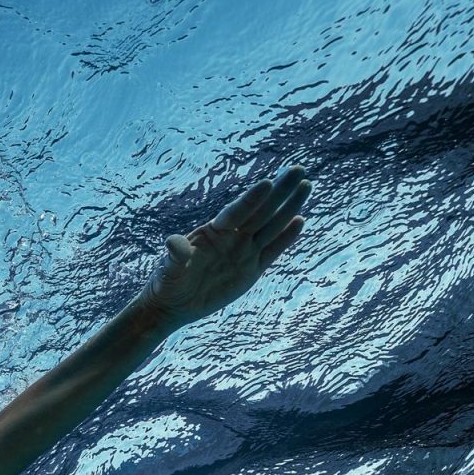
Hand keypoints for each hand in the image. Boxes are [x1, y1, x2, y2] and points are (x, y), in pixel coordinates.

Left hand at [137, 166, 311, 331]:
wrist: (174, 304)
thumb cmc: (167, 282)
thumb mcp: (168, 270)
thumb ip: (175, 256)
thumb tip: (174, 244)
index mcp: (213, 232)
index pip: (236, 212)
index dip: (251, 199)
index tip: (267, 182)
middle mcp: (232, 237)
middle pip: (260, 212)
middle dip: (279, 191)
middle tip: (297, 170)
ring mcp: (244, 252)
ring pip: (271, 226)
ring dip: (289, 207)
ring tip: (306, 185)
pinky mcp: (252, 270)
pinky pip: (273, 250)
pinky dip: (286, 237)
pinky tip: (300, 220)